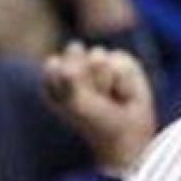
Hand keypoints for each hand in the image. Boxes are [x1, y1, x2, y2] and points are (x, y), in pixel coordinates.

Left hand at [42, 42, 156, 171]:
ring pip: (98, 57)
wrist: (126, 135)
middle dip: (85, 79)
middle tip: (92, 100)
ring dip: (104, 82)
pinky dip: (122, 82)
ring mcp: (98, 61)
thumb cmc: (95, 122)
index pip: (54, 65)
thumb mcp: (75, 103)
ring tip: (109, 97)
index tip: (74, 104)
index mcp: (55, 75)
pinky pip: (119, 62)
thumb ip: (69, 75)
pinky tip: (123, 93)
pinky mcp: (121, 61)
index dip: (66, 85)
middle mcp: (76, 64)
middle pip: (74, 52)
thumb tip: (76, 45)